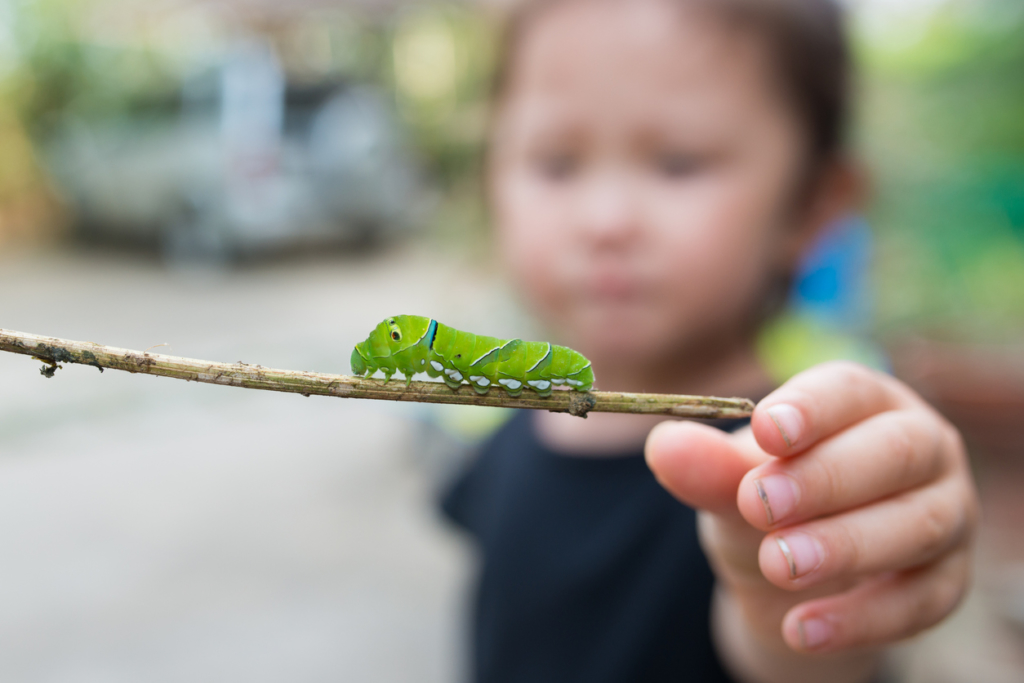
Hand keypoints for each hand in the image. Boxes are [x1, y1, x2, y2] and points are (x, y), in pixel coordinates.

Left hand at [645, 362, 977, 679]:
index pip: (849, 389)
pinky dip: (860, 618)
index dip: (810, 407)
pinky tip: (802, 628)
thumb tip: (663, 447)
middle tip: (760, 505)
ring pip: (918, 524)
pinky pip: (919, 600)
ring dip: (845, 545)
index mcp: (864, 402)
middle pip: (896, 452)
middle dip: (827, 478)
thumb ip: (706, 467)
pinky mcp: (945, 580)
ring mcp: (944, 513)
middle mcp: (920, 447)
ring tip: (778, 566)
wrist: (787, 575)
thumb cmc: (766, 501)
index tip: (765, 430)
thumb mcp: (730, 483)